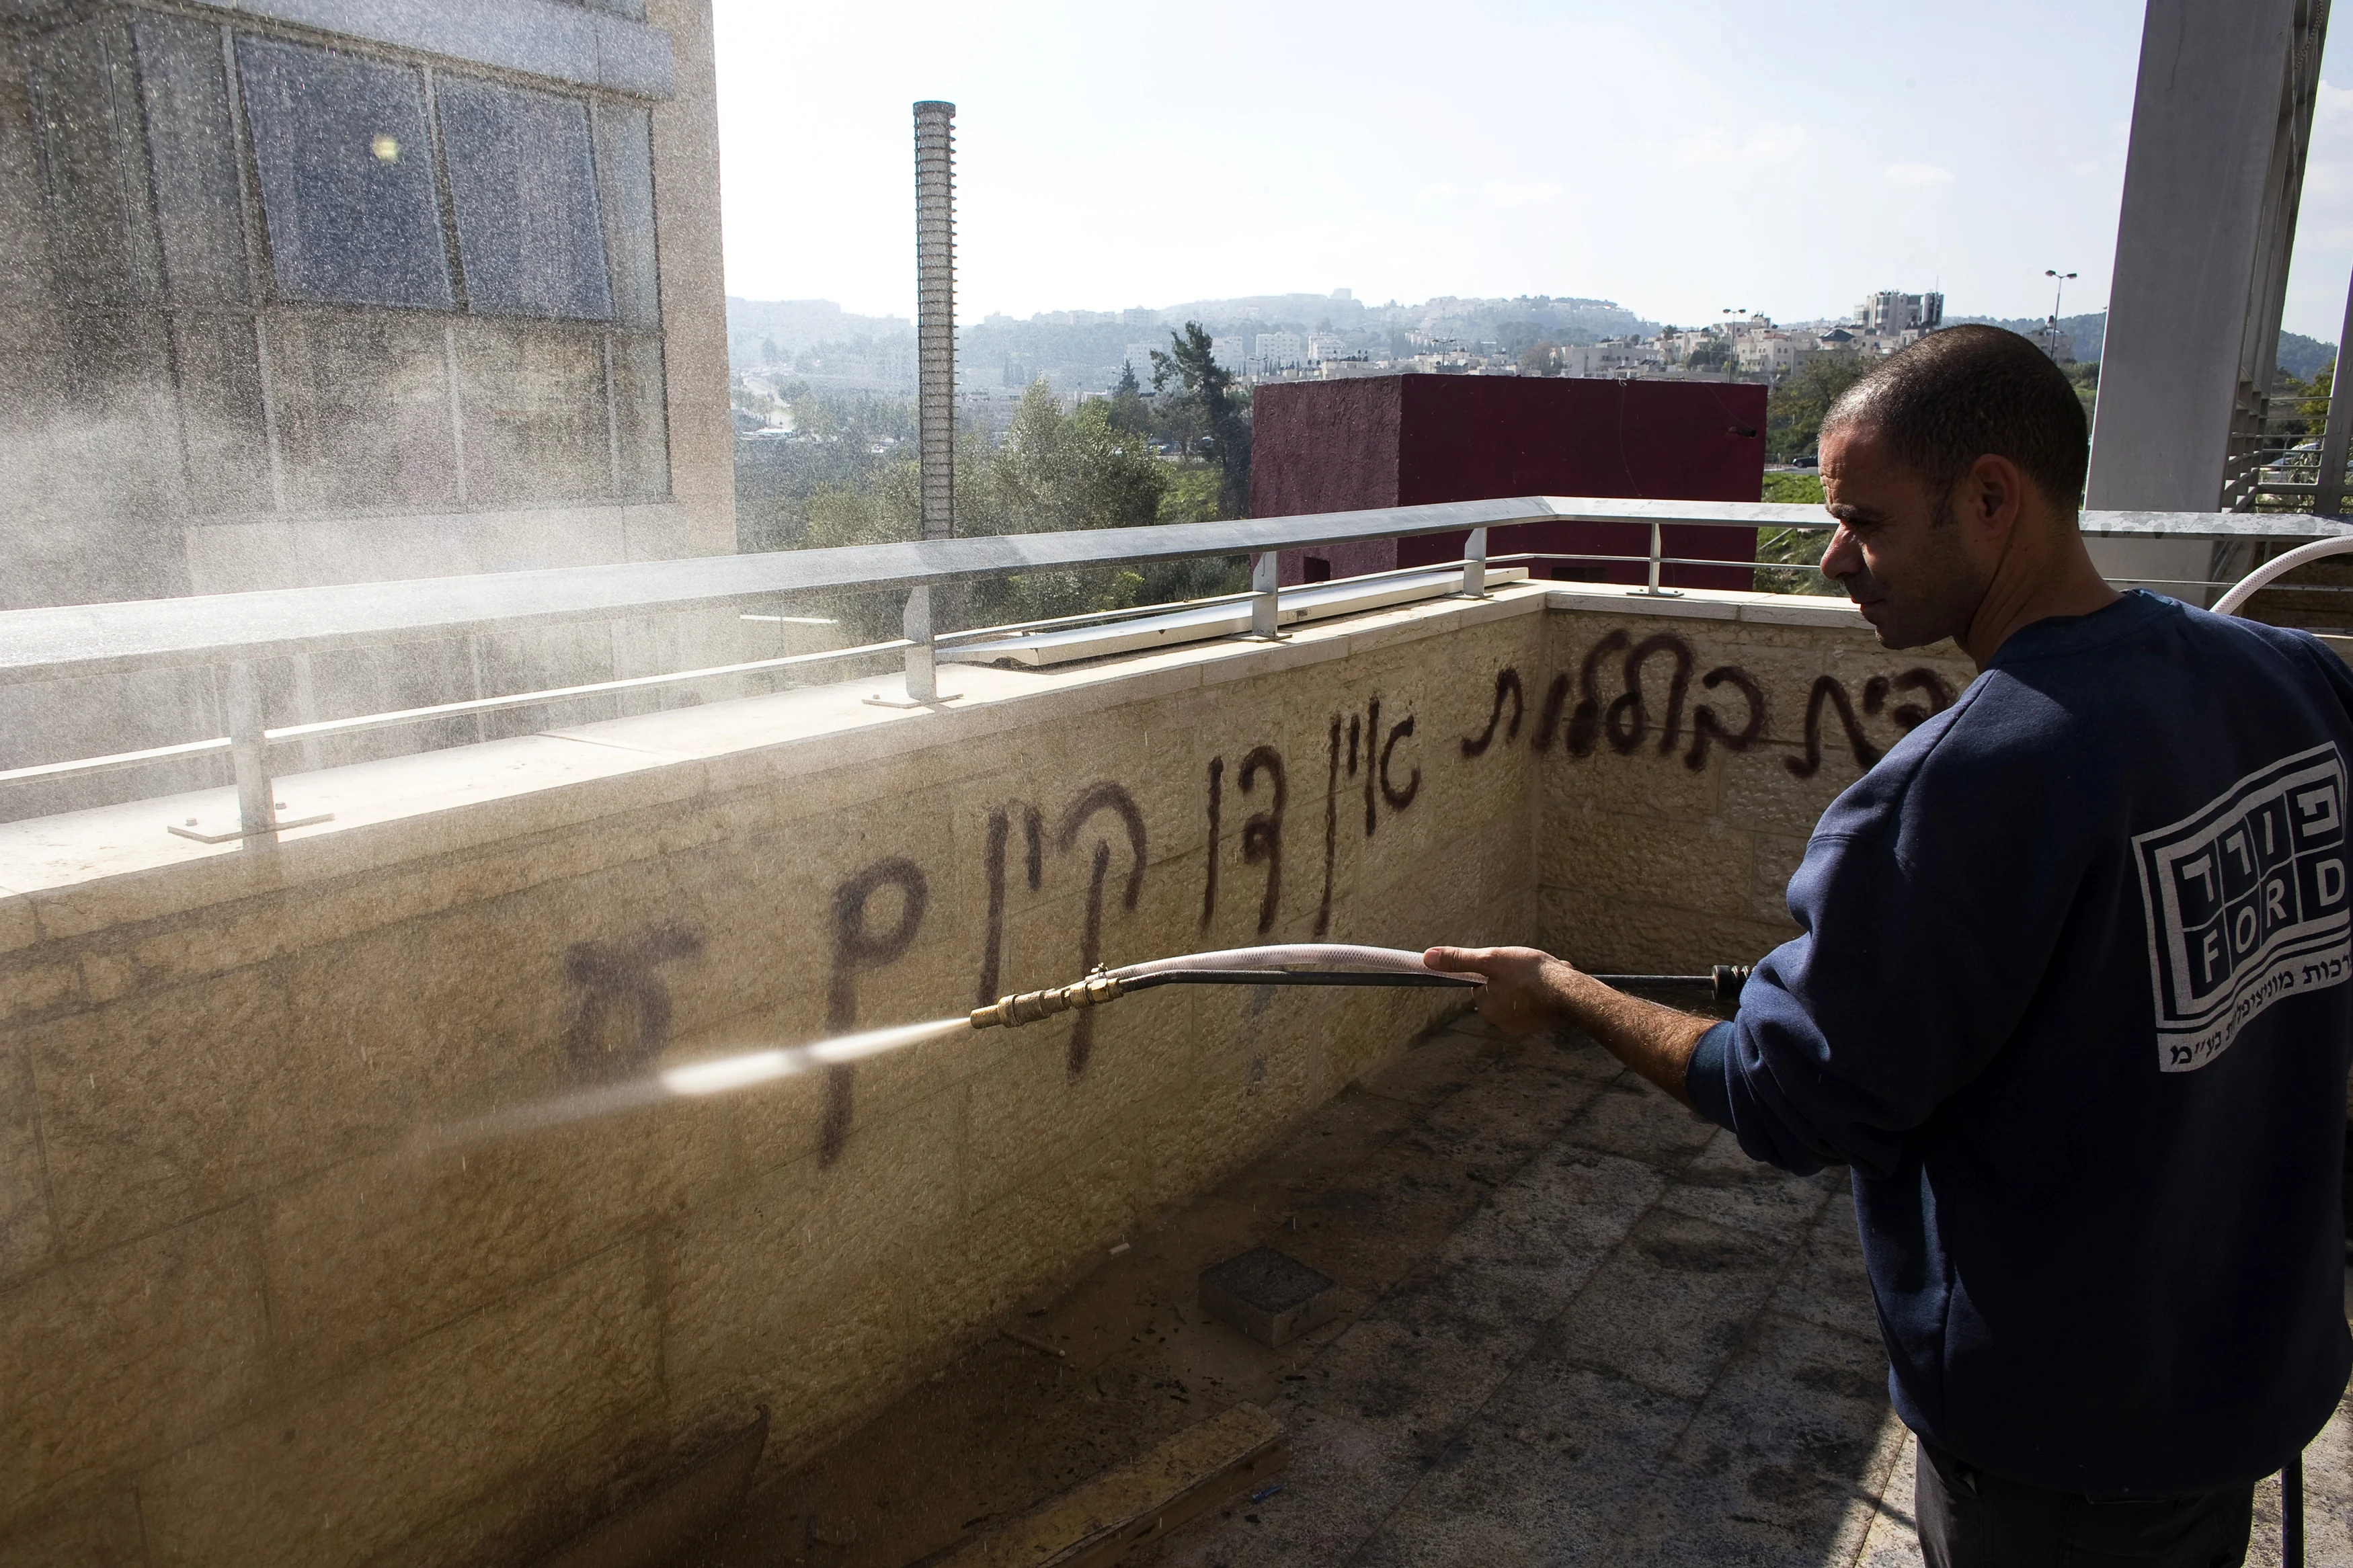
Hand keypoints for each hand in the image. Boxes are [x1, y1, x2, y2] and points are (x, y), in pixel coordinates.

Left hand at [1424, 944, 1578, 1036]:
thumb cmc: (1531, 975)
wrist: (1572, 994)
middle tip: (1528, 967)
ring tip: (1544, 973)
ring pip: (1522, 993)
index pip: (1481, 983)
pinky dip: (1545, 989)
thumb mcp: (1490, 960)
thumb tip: (1428, 958)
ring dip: (1533, 980)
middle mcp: (1502, 1022)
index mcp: (1487, 1008)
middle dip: (1515, 975)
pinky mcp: (1542, 1023)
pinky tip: (1554, 982)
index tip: (1508, 964)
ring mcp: (1524, 1024)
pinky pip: (1538, 1000)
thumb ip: (1459, 960)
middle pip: (1501, 988)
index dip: (1494, 969)